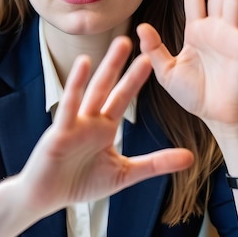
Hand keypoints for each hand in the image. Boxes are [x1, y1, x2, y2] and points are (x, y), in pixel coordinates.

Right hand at [20, 36, 192, 216]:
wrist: (47, 197)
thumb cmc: (81, 182)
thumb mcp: (124, 174)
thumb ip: (155, 163)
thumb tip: (190, 157)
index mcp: (104, 128)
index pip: (123, 98)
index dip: (135, 79)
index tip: (150, 58)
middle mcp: (90, 120)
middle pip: (108, 87)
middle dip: (119, 64)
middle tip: (130, 39)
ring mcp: (75, 123)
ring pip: (92, 90)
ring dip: (105, 67)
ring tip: (117, 44)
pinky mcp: (60, 131)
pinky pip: (70, 106)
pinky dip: (75, 85)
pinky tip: (83, 65)